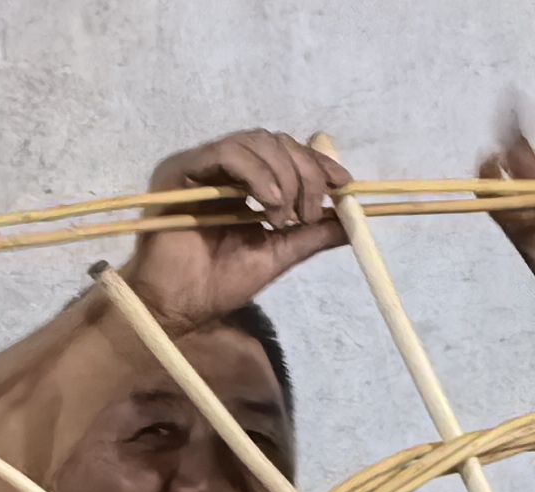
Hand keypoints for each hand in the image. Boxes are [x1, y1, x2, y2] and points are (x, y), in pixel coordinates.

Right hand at [123, 130, 349, 326]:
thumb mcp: (279, 253)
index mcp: (245, 181)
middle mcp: (223, 167)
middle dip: (305, 172)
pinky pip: (226, 154)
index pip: (286, 153)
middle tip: (310, 213)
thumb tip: (352, 222)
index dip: (317, 163)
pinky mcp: (182, 170)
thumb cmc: (221, 283)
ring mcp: (202, 165)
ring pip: (254, 142)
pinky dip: (257, 174)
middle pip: (275, 142)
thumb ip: (312, 234)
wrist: (182, 306)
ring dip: (283, 176)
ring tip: (284, 217)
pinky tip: (270, 203)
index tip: (344, 185)